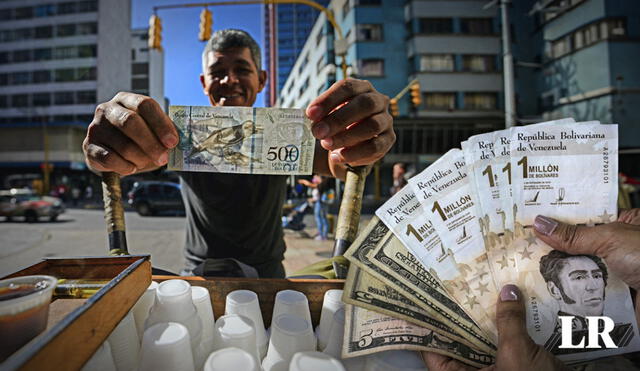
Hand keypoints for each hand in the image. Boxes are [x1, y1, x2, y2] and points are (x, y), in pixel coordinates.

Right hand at [83, 92, 177, 174]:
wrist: (112, 154)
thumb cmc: (139, 140)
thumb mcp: (153, 132)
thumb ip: (165, 133)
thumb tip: (181, 142)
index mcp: (127, 100)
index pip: (145, 104)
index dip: (161, 124)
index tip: (173, 142)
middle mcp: (107, 109)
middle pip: (130, 122)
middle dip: (151, 143)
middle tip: (164, 158)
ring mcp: (95, 127)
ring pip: (123, 145)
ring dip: (141, 159)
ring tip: (147, 162)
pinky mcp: (88, 146)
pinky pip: (110, 159)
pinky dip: (126, 167)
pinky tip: (131, 168)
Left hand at [307, 78, 393, 173]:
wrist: (350, 145)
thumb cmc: (337, 125)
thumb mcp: (327, 116)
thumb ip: (320, 117)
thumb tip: (309, 120)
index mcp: (361, 88)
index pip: (347, 87)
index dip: (328, 100)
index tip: (310, 114)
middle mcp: (378, 100)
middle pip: (364, 104)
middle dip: (338, 118)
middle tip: (318, 132)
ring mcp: (386, 120)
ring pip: (372, 126)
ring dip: (346, 136)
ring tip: (326, 145)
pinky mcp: (389, 140)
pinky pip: (375, 147)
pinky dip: (354, 153)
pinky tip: (337, 157)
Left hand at [422, 285, 567, 370]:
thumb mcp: (517, 354)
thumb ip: (508, 321)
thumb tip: (508, 291)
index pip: (431, 349)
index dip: (427, 324)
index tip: (424, 297)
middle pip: (456, 341)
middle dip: (458, 314)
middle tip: (454, 284)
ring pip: (479, 341)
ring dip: (483, 318)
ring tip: (479, 286)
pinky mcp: (510, 368)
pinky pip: (500, 345)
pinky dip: (503, 327)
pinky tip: (506, 303)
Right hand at [533, 209, 639, 290]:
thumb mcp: (611, 238)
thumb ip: (575, 234)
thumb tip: (541, 225)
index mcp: (625, 223)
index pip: (585, 215)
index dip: (560, 215)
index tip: (533, 216)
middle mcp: (620, 245)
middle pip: (579, 242)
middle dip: (555, 244)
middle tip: (524, 239)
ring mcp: (618, 271)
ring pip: (581, 267)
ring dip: (561, 270)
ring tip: (529, 264)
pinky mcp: (615, 294)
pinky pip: (587, 291)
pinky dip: (572, 292)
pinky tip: (550, 288)